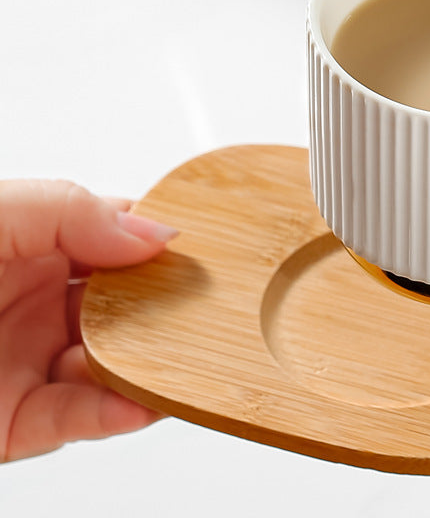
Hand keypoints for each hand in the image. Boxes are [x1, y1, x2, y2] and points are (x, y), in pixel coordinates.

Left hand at [0, 181, 175, 461]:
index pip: (117, 236)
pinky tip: (144, 399)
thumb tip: (156, 230)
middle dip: (167, 305)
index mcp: (34, 243)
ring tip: (188, 356)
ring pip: (113, 363)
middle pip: (126, 303)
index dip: (160, 240)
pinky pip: (78, 417)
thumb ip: (73, 211)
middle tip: (209, 305)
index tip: (202, 249)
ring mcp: (28, 361)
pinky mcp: (13, 421)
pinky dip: (117, 412)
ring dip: (152, 362)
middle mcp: (37, 301)